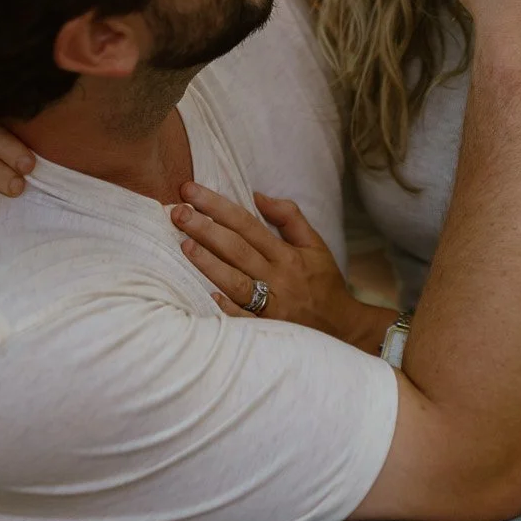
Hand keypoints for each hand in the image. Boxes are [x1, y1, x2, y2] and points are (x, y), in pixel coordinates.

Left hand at [172, 184, 380, 342]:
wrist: (342, 328)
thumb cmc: (323, 283)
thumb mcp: (315, 245)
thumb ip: (289, 217)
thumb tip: (257, 196)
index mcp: (287, 254)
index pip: (247, 224)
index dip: (218, 206)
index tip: (191, 192)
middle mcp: (278, 277)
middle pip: (237, 249)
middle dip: (205, 228)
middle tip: (177, 212)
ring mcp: (272, 305)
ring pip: (235, 281)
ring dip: (209, 263)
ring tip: (183, 244)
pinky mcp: (268, 329)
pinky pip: (244, 318)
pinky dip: (227, 308)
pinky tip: (206, 295)